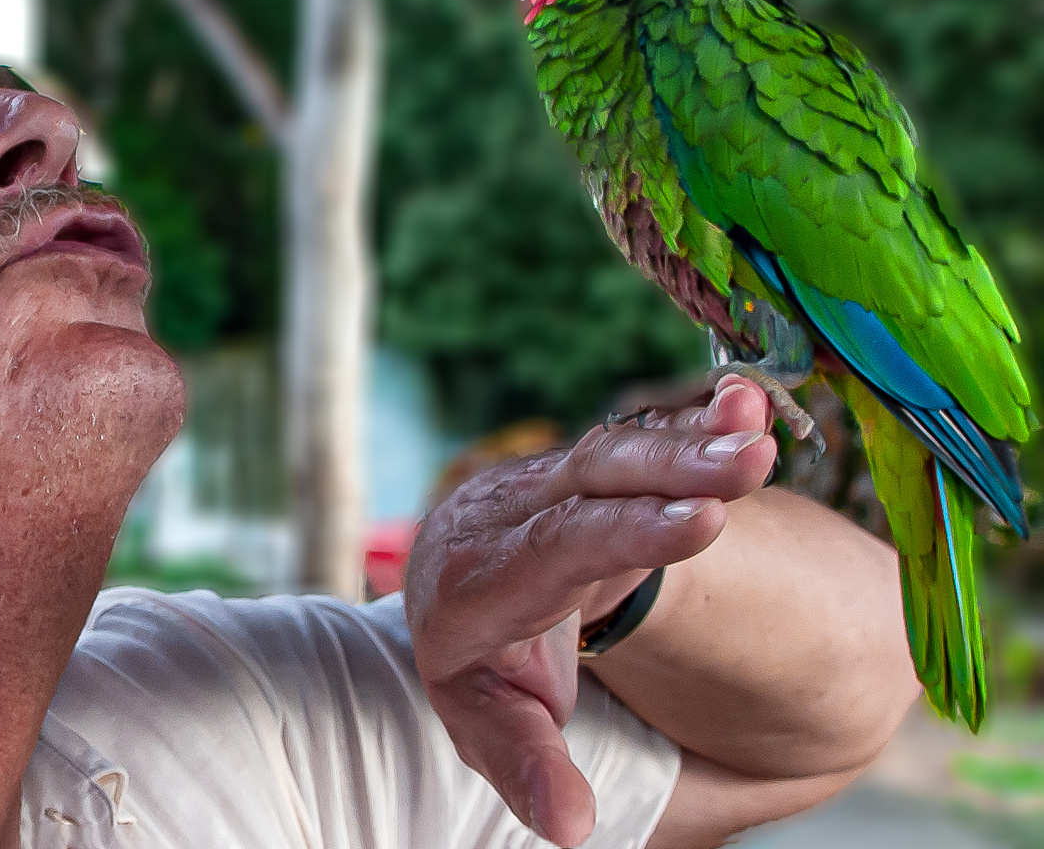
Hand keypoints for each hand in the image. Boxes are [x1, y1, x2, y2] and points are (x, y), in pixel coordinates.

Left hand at [402, 376, 775, 846]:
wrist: (453, 591)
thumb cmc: (479, 666)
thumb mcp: (488, 721)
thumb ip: (525, 763)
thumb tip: (570, 824)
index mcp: (473, 582)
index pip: (554, 550)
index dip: (627, 533)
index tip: (704, 520)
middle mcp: (505, 514)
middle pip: (589, 484)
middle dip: (671, 469)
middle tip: (748, 460)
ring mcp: (544, 479)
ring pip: (615, 450)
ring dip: (688, 437)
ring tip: (754, 425)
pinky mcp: (585, 464)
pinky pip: (640, 435)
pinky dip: (692, 420)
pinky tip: (744, 402)